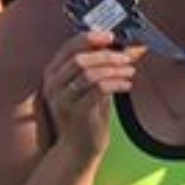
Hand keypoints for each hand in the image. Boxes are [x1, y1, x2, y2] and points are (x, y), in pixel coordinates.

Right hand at [40, 25, 142, 142]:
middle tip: (127, 58)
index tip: (111, 36)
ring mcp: (62, 99)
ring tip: (130, 72)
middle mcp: (53, 84)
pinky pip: (98, 90)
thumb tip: (131, 47)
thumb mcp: (95, 85)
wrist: (79, 147)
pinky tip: (127, 85)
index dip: (90, 38)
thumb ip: (106, 66)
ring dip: (114, 69)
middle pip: (79, 59)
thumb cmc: (87, 113)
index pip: (68, 47)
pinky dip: (116, 84)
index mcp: (53, 73)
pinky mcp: (75, 112)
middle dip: (107, 55)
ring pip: (88, 74)